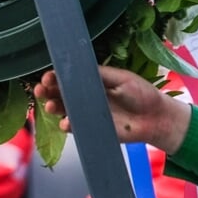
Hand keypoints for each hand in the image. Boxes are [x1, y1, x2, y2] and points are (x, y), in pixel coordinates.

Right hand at [33, 66, 191, 153]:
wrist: (157, 118)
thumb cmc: (142, 94)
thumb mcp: (122, 78)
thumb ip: (100, 74)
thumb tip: (77, 68)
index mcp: (93, 81)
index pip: (69, 77)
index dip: (56, 76)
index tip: (48, 76)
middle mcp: (88, 97)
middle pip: (61, 93)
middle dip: (48, 90)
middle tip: (41, 89)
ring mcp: (89, 114)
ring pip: (64, 110)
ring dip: (53, 107)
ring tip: (49, 105)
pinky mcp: (94, 129)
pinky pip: (76, 128)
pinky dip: (68, 126)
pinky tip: (65, 123)